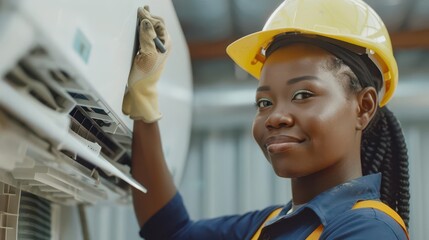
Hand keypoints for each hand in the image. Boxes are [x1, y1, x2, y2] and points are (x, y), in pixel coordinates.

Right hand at [122, 5, 170, 121]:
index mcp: (165, 44)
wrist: (141, 90)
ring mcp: (155, 47)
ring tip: (140, 12)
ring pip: (151, 28)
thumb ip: (147, 38)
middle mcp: (162, 44)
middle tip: (138, 10)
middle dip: (148, 17)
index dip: (149, 17)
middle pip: (156, 24)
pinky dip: (142, 27)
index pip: (158, 24)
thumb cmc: (145, 76)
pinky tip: (139, 23)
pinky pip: (146, 34)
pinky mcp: (147, 50)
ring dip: (145, 21)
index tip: (139, 12)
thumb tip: (146, 22)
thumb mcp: (147, 56)